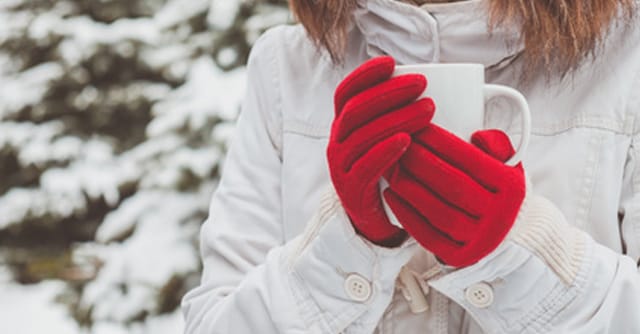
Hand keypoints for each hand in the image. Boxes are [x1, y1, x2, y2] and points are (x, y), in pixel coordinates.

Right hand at [328, 56, 434, 246]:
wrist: (373, 221)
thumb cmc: (389, 172)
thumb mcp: (387, 140)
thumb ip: (398, 115)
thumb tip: (433, 85)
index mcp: (344, 127)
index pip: (346, 93)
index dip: (365, 75)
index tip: (392, 62)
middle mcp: (336, 143)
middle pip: (356, 110)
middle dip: (389, 92)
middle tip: (422, 84)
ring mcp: (341, 167)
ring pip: (361, 136)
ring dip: (396, 118)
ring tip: (428, 109)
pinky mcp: (351, 191)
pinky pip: (365, 168)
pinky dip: (385, 151)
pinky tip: (407, 140)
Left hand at [383, 126, 525, 265]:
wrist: (506, 236)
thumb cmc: (496, 190)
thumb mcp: (508, 164)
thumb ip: (497, 144)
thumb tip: (477, 135)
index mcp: (512, 188)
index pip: (471, 160)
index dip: (441, 141)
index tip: (417, 127)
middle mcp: (500, 216)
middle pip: (452, 185)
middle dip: (420, 162)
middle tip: (396, 146)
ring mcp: (480, 240)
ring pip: (438, 212)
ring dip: (409, 188)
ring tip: (390, 169)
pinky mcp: (460, 257)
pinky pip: (428, 236)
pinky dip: (407, 216)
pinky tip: (391, 196)